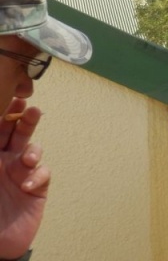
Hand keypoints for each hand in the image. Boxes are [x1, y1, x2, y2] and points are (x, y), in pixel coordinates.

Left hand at [0, 98, 49, 258]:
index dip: (5, 114)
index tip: (13, 99)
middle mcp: (6, 162)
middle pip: (18, 133)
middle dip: (25, 120)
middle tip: (31, 110)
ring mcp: (22, 174)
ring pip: (33, 150)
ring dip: (34, 149)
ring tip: (28, 159)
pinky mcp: (37, 188)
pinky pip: (43, 174)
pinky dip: (37, 176)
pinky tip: (27, 186)